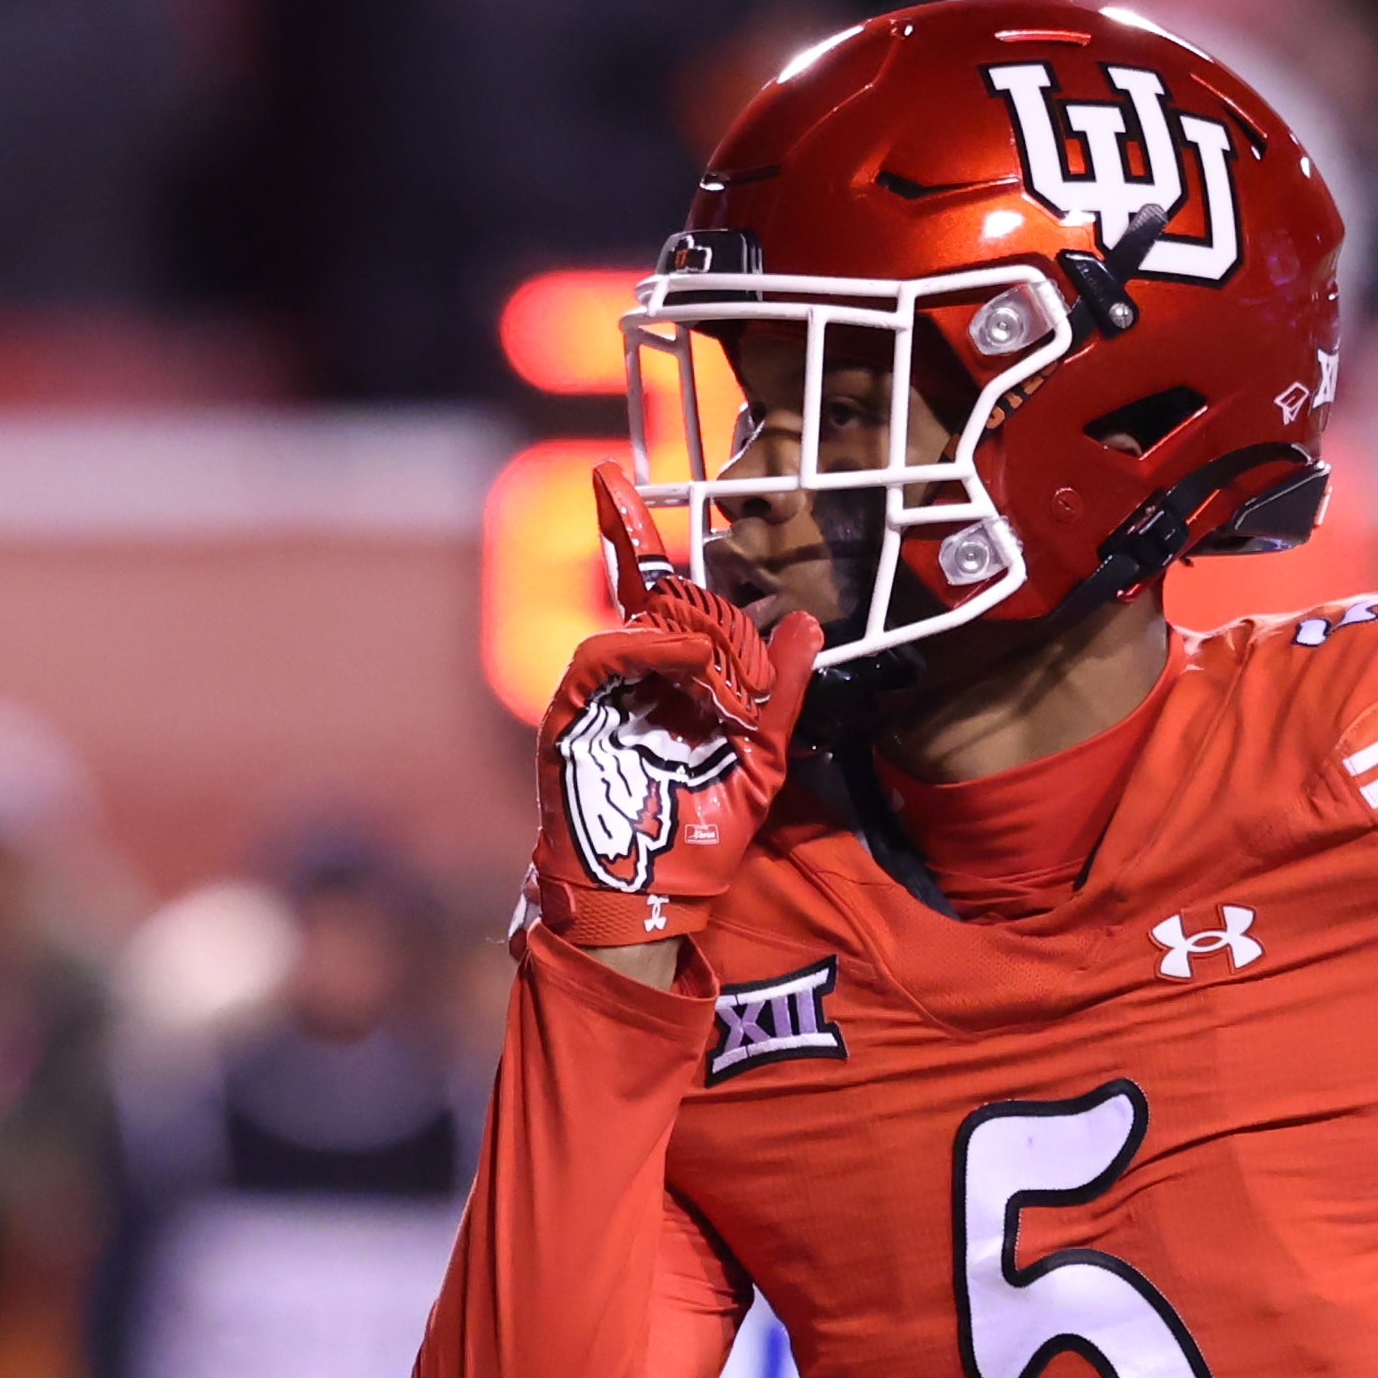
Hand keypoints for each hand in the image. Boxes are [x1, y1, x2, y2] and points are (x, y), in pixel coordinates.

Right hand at [524, 468, 820, 957]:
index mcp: (663, 679)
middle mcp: (624, 677)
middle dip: (704, 622)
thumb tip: (808, 624)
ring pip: (633, 626)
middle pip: (655, 605)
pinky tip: (690, 659)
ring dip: (686, 636)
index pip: (654, 594)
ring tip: (716, 668)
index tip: (609, 477)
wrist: (651, 899)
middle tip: (732, 669)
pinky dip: (648, 649)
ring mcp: (593, 694)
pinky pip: (603, 657)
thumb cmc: (699, 838)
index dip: (627, 532)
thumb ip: (780, 694)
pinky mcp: (570, 716)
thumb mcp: (762, 760)